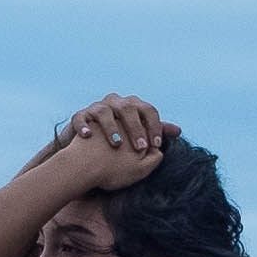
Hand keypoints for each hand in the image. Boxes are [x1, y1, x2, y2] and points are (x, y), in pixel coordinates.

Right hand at [43, 90, 170, 166]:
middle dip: (135, 128)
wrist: (88, 153)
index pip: (147, 110)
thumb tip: (178, 130)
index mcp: (132, 107)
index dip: (154, 126)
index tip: (156, 146)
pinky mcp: (79, 117)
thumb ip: (155, 132)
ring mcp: (96, 108)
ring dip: (111, 127)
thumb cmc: (118, 145)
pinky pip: (79, 118)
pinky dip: (83, 126)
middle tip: (140, 148)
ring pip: (104, 111)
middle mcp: (114, 103)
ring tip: (117, 144)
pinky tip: (88, 136)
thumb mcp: (139, 137)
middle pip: (127, 108)